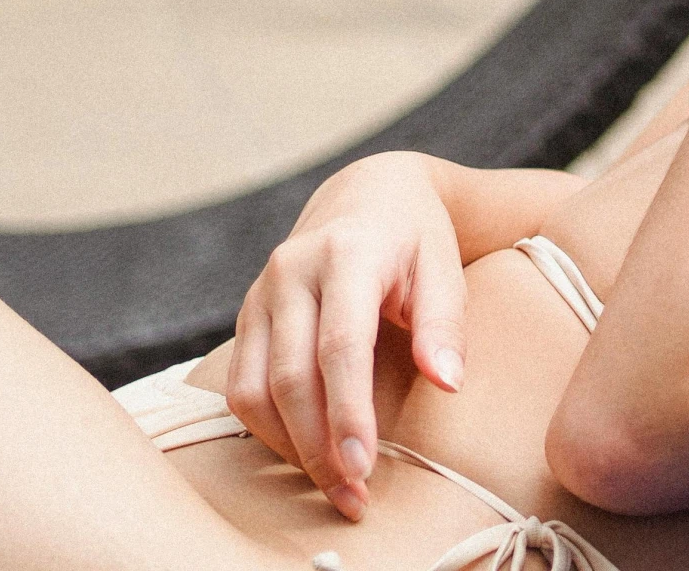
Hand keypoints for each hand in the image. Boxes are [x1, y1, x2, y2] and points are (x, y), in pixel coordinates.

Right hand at [226, 152, 467, 520]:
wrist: (368, 193)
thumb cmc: (416, 236)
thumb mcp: (443, 267)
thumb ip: (443, 324)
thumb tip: (447, 384)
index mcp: (347, 254)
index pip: (340, 345)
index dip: (348, 411)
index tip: (364, 465)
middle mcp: (291, 272)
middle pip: (291, 376)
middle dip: (319, 444)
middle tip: (353, 494)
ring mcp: (261, 293)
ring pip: (254, 388)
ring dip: (288, 446)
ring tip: (333, 483)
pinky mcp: (247, 315)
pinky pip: (241, 384)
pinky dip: (268, 427)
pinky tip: (304, 452)